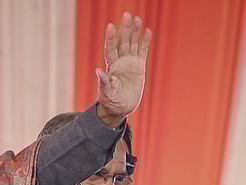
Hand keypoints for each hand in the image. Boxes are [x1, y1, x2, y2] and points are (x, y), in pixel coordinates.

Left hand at [96, 11, 151, 126]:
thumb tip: (98, 70)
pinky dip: (145, 42)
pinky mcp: (139, 67)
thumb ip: (103, 82)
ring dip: (135, 32)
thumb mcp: (106, 93)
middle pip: (122, 42)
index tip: (111, 26)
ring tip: (137, 19)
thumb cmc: (110, 102)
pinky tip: (147, 31)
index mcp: (111, 67)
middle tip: (126, 14)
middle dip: (124, 29)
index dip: (111, 38)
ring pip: (133, 44)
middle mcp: (120, 62)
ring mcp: (130, 63)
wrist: (120, 108)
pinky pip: (142, 52)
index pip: (111, 48)